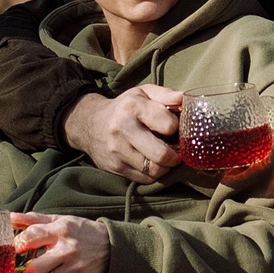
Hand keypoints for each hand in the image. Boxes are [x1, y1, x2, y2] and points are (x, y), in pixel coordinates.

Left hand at [12, 214, 108, 272]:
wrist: (112, 245)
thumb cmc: (81, 231)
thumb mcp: (60, 220)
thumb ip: (34, 220)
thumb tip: (11, 217)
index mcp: (61, 230)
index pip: (31, 237)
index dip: (19, 244)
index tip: (19, 247)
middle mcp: (68, 249)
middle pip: (35, 268)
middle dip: (28, 269)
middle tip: (29, 266)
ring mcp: (75, 266)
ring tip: (45, 271)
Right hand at [65, 87, 182, 183]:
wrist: (89, 124)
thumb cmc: (124, 108)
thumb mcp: (143, 93)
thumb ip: (165, 94)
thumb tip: (184, 99)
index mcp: (132, 107)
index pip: (168, 125)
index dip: (177, 128)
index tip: (174, 128)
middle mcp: (122, 129)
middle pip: (161, 154)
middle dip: (175, 156)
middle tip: (177, 151)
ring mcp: (117, 151)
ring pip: (154, 170)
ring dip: (165, 167)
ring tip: (165, 157)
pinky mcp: (115, 167)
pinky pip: (145, 179)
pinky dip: (153, 173)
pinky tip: (152, 162)